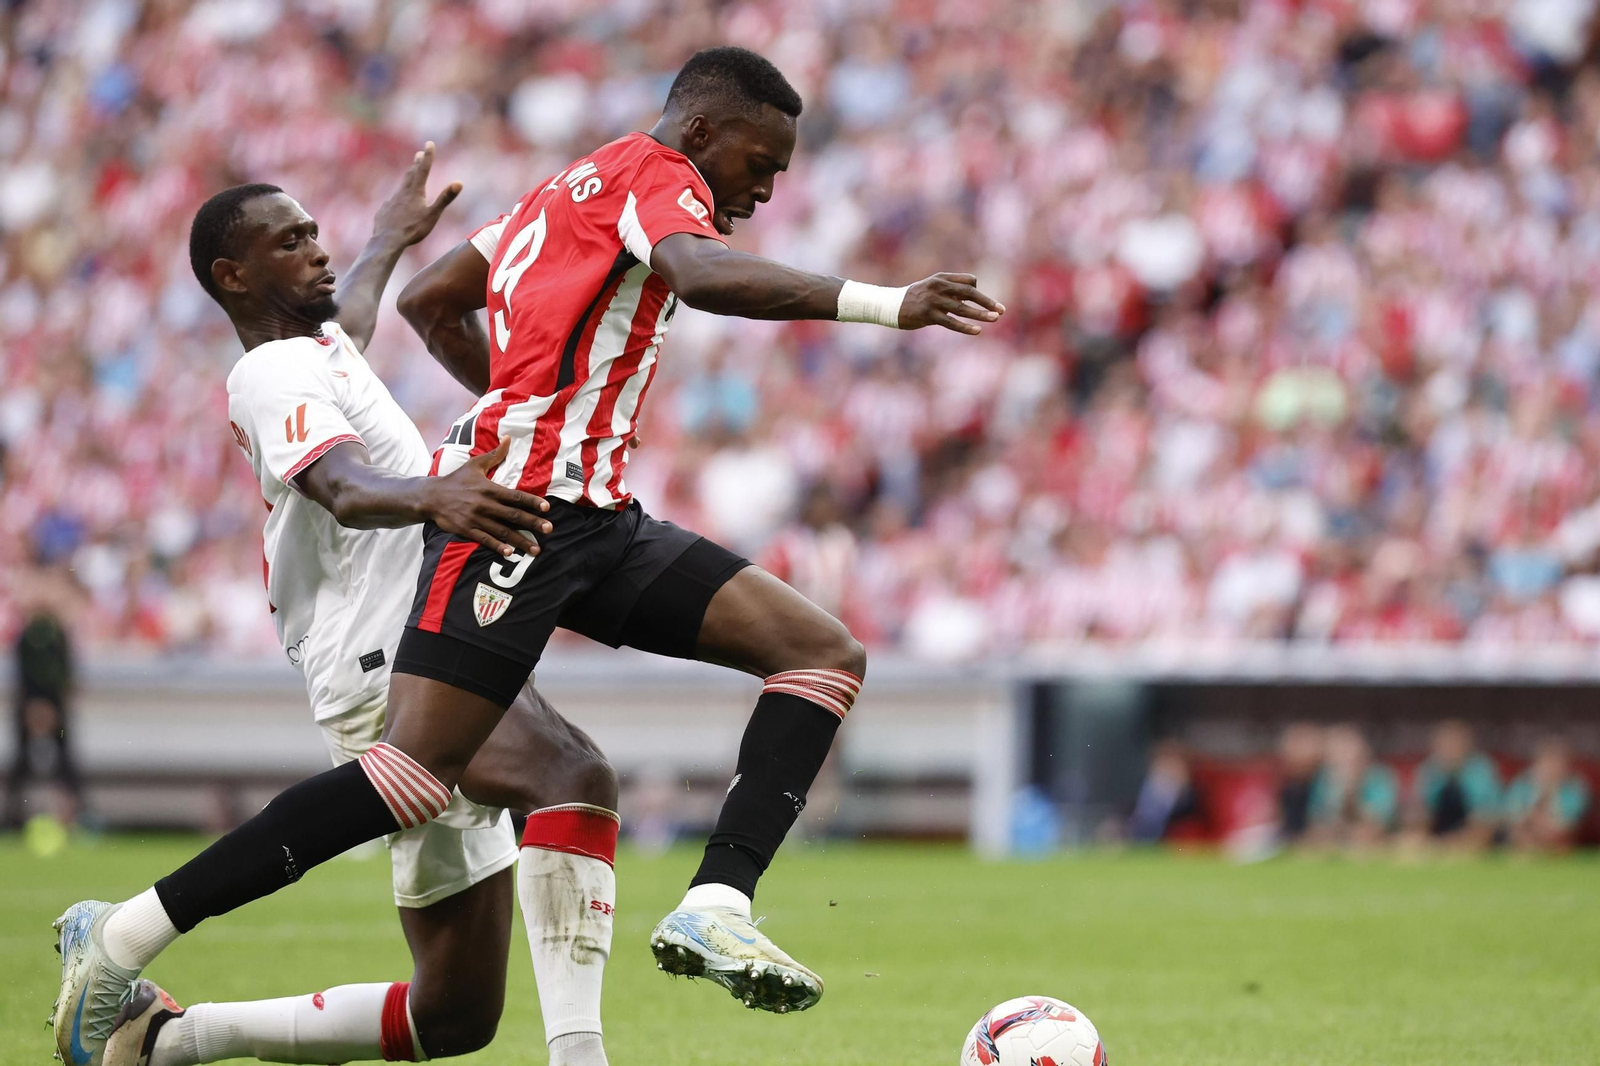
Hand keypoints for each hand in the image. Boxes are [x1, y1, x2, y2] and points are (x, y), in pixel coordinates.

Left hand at [373, 141, 461, 247]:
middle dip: (416, 164)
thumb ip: (445, 198)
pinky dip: (397, 198)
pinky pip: (392, 201)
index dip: (428, 156)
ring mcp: (391, 201)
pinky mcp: (384, 210)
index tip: (429, 143)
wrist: (387, 240)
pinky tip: (397, 204)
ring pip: (401, 187)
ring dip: (407, 180)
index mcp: (415, 192)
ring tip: (410, 176)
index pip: (423, 170)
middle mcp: (402, 192)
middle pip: (410, 175)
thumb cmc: (412, 229)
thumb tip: (459, 183)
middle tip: (418, 155)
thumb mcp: (432, 215)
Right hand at [422, 438, 551, 557]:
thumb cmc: (456, 480)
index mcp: (489, 489)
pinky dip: (497, 547)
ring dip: (520, 541)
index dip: (532, 502)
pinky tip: (510, 553)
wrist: (430, 496)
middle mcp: (485, 505)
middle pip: (513, 515)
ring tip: (536, 550)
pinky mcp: (467, 529)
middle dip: (532, 523)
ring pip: (502, 531)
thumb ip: (494, 455)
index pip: (515, 496)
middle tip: (549, 529)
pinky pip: (485, 540)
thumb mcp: (474, 465)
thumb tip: (508, 437)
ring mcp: (476, 519)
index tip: (546, 508)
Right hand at [898, 273, 1004, 334]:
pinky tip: (977, 331)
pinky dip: (965, 327)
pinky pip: (950, 322)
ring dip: (980, 314)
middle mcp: (938, 287)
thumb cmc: (913, 299)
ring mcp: (933, 301)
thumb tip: (970, 299)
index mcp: (941, 278)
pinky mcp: (928, 315)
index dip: (978, 292)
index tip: (983, 303)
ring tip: (995, 318)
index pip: (969, 281)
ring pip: (962, 308)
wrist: (889, 305)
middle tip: (1002, 310)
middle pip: (969, 292)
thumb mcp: (931, 289)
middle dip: (987, 301)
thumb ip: (950, 291)